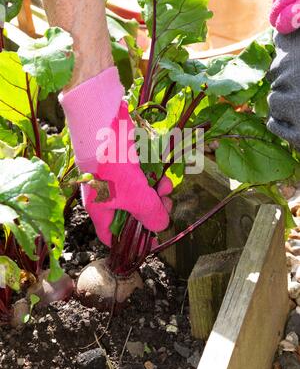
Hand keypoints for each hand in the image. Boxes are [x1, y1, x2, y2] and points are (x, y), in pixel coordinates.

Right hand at [81, 101, 172, 246]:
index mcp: (100, 210)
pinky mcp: (123, 165)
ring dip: (156, 192)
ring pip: (139, 194)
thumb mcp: (136, 196)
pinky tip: (162, 174)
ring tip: (166, 186)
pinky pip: (140, 179)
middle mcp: (105, 197)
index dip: (132, 242)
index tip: (153, 240)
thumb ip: (151, 215)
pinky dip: (152, 179)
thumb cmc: (114, 166)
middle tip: (166, 205)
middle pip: (131, 214)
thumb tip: (161, 226)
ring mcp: (114, 180)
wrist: (105, 126)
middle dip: (151, 210)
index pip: (112, 237)